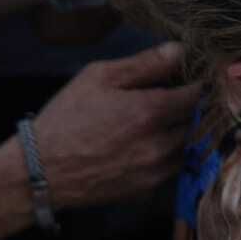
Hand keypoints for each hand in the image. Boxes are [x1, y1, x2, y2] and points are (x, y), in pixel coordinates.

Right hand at [35, 42, 200, 210]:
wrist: (40, 172)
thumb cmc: (66, 119)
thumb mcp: (97, 77)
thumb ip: (144, 63)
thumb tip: (180, 50)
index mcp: (152, 111)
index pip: (199, 93)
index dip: (199, 81)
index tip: (193, 76)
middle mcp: (161, 143)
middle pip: (198, 121)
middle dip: (191, 107)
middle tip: (175, 96)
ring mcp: (155, 170)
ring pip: (188, 146)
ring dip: (181, 131)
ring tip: (159, 122)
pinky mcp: (146, 189)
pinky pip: (171, 167)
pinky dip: (167, 154)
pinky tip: (145, 145)